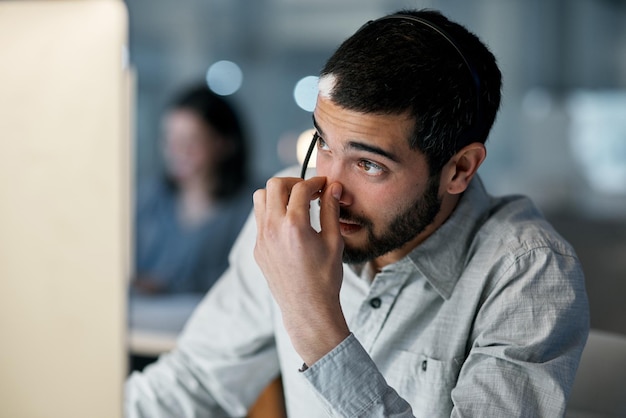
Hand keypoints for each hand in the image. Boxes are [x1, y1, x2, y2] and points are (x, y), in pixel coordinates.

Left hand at [253, 176, 349, 364]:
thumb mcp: (334, 241)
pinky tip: (289, 223)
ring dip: (277, 194)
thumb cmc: (325, 278)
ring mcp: (261, 238)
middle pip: (274, 185)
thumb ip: (331, 210)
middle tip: (308, 191)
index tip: (324, 185)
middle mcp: (273, 228)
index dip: (315, 182)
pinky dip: (272, 212)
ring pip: (260, 198)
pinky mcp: (258, 249)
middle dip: (293, 182)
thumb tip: (333, 188)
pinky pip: (260, 219)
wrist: (307, 309)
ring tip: (295, 203)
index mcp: (294, 225)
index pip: (301, 188)